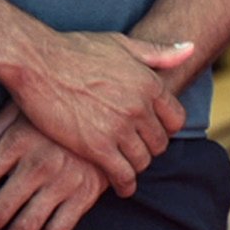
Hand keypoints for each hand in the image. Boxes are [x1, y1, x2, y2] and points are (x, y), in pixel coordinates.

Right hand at [9, 31, 192, 196]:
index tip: (153, 132)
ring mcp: (119, 127)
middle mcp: (140, 106)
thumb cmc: (77, 50)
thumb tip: (190, 49)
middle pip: (160, 142)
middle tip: (137, 151)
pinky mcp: (97, 147)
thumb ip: (158, 52)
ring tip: (126, 167)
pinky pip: (122, 175)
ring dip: (136, 166)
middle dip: (150, 148)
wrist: (39, 63)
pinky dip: (124, 183)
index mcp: (149, 82)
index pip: (175, 118)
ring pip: (142, 160)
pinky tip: (118, 185)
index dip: (165, 127)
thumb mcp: (122, 44)